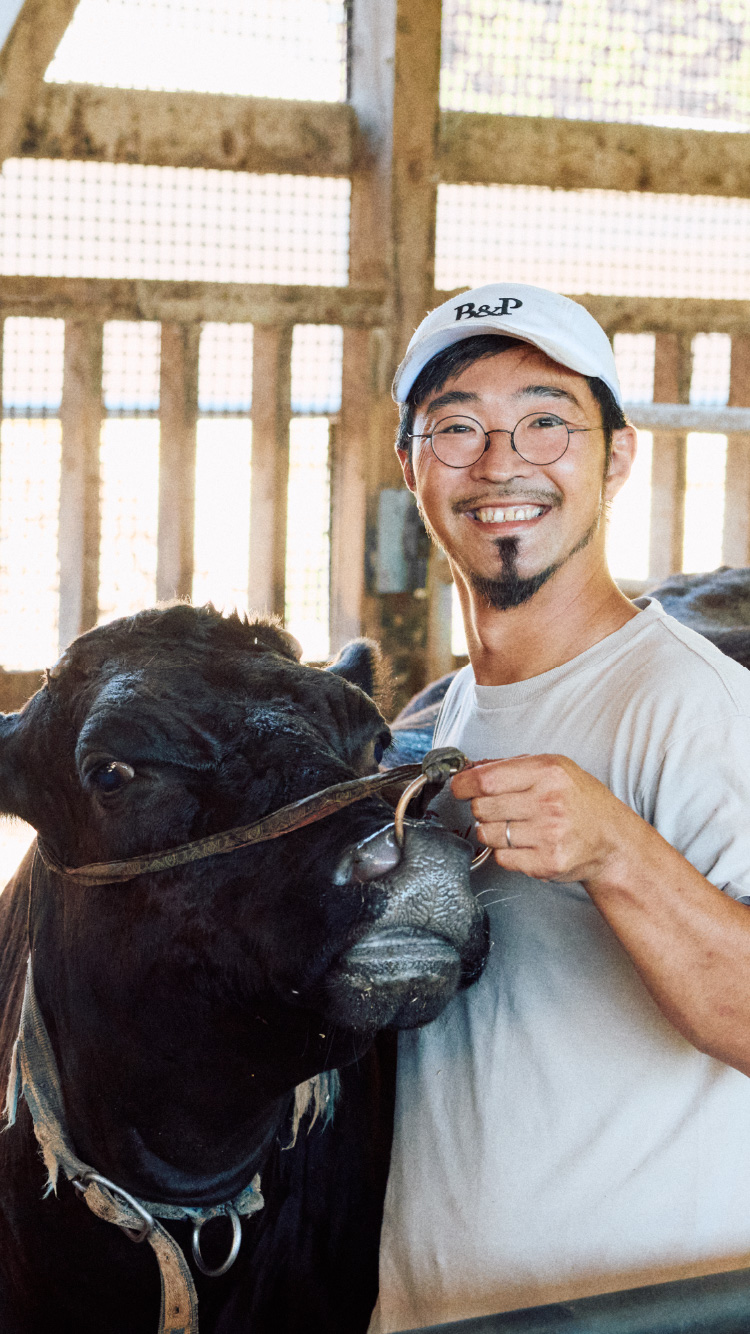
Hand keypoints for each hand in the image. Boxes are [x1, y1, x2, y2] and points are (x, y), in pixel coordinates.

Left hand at [451, 754, 640, 885]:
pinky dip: (506, 853)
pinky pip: (501, 858)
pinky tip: (525, 845)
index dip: (464, 784)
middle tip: (498, 809)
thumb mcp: (554, 769)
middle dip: (481, 809)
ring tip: (516, 827)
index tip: (459, 787)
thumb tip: (469, 769)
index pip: (487, 780)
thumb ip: (511, 766)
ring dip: (493, 832)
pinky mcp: (546, 862)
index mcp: (548, 773)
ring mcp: (548, 835)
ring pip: (488, 834)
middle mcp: (549, 803)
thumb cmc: (580, 802)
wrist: (612, 840)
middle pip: (482, 807)